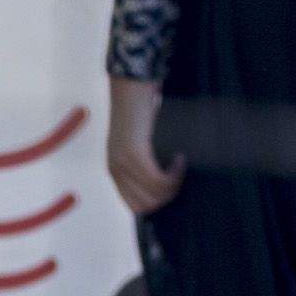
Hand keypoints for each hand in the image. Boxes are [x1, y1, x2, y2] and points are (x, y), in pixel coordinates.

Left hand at [107, 76, 186, 214]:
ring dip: (174, 184)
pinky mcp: (134, 154)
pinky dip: (174, 174)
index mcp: (115, 170)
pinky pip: (157, 180)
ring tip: (180, 165)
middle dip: (168, 197)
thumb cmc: (141, 114)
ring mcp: (123, 163)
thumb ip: (145, 166)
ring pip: (155, 194)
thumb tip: (166, 188)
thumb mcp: (139, 144)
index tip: (172, 188)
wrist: (131, 88)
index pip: (135, 206)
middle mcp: (115, 170)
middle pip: (146, 206)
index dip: (157, 203)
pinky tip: (180, 159)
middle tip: (179, 177)